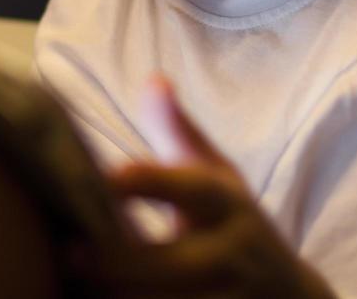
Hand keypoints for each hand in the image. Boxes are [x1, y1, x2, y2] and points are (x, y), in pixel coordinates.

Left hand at [67, 76, 335, 298]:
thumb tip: (154, 80)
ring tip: (69, 279)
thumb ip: (178, 133)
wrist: (288, 295)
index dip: (151, 183)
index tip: (109, 177)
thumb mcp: (217, 176)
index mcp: (229, 205)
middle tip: (68, 250)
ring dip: (118, 294)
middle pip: (175, 265)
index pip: (194, 190)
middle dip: (121, 262)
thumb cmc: (234, 224)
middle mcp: (233, 255)